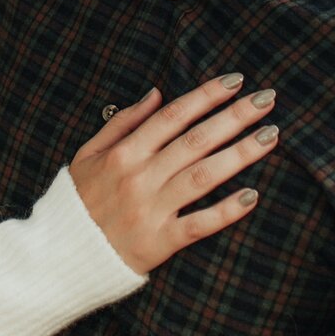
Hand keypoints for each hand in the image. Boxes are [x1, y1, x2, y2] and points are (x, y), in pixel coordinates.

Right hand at [69, 74, 277, 274]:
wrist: (62, 255)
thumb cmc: (80, 199)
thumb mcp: (89, 152)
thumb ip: (123, 122)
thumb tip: (157, 94)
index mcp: (124, 152)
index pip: (173, 115)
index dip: (206, 95)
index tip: (236, 80)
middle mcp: (141, 177)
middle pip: (196, 140)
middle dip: (234, 117)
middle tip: (266, 99)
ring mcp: (152, 210)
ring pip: (204, 177)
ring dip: (240, 154)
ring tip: (271, 136)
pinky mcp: (161, 242)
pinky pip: (199, 225)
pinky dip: (226, 211)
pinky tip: (253, 195)